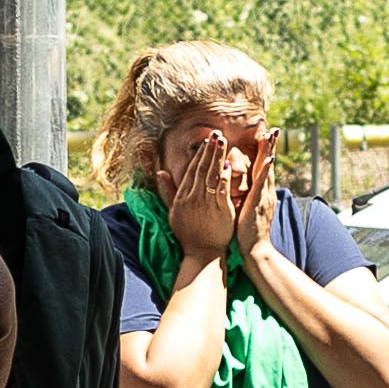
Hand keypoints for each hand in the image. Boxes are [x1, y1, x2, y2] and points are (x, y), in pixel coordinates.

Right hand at [161, 126, 248, 264]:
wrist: (201, 254)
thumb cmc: (188, 234)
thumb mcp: (172, 212)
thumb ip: (167, 191)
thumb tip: (159, 172)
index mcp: (182, 197)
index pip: (191, 171)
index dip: (199, 155)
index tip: (205, 141)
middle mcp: (193, 198)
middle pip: (202, 169)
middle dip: (209, 150)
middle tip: (215, 134)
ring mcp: (206, 204)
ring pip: (212, 176)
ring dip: (217, 157)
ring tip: (222, 141)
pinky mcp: (220, 211)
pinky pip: (222, 190)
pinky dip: (224, 177)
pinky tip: (228, 164)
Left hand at [233, 136, 282, 269]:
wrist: (255, 249)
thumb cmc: (247, 230)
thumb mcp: (247, 207)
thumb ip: (247, 195)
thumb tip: (244, 187)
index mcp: (261, 192)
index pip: (263, 167)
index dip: (265, 151)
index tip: (265, 135)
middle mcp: (265, 191)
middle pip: (268, 164)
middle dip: (271, 146)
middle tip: (274, 129)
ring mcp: (264, 196)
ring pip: (267, 170)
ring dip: (270, 152)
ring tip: (272, 136)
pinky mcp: (260, 203)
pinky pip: (263, 184)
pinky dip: (266, 171)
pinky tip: (269, 159)